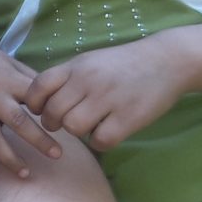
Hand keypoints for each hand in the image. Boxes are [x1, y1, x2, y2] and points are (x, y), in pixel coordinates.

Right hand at [0, 38, 61, 179]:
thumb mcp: (9, 61)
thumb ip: (29, 78)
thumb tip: (55, 94)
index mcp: (8, 81)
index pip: (35, 98)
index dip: (51, 111)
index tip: (65, 124)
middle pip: (19, 121)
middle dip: (39, 139)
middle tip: (58, 155)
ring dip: (9, 157)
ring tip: (25, 173)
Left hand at [25, 39, 185, 150]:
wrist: (167, 60)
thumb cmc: (122, 64)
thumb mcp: (89, 61)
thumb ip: (65, 78)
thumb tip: (38, 101)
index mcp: (76, 66)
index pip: (39, 85)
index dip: (33, 102)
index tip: (41, 109)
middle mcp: (89, 81)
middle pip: (53, 112)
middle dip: (53, 123)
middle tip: (64, 123)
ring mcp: (109, 99)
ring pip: (73, 127)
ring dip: (77, 132)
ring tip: (88, 125)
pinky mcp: (129, 118)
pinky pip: (100, 140)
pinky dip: (100, 141)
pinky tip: (107, 132)